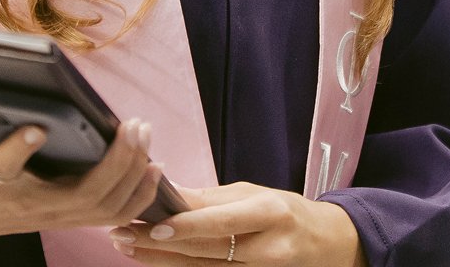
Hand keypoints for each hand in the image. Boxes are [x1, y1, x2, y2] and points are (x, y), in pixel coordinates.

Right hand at [0, 90, 161, 264]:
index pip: (5, 166)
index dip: (19, 148)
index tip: (36, 125)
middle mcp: (29, 203)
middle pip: (80, 194)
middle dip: (114, 163)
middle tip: (134, 126)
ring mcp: (52, 215)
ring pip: (103, 207)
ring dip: (132, 176)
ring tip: (146, 140)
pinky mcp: (67, 217)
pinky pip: (111, 214)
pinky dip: (136, 195)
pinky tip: (153, 169)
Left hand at [110, 183, 362, 265]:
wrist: (329, 244)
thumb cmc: (287, 212)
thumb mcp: (255, 195)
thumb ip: (211, 199)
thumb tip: (167, 190)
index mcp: (269, 213)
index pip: (219, 222)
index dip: (183, 226)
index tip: (148, 224)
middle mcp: (267, 248)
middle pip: (205, 251)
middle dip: (157, 244)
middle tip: (120, 234)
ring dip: (161, 261)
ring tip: (127, 249)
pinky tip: (156, 262)